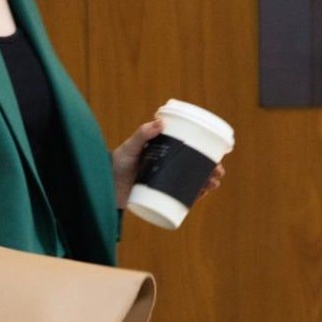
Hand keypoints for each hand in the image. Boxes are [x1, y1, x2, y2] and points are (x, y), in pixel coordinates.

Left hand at [110, 116, 226, 209]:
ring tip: (213, 184)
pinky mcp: (160, 199)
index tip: (218, 155)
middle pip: (195, 169)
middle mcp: (168, 168)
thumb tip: (160, 122)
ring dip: (206, 184)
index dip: (206, 154)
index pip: (190, 152)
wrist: (103, 185)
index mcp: (165, 154)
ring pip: (191, 184)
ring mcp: (165, 184)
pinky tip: (201, 196)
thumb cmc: (116, 163)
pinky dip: (192, 198)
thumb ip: (142, 134)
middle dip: (211, 171)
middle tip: (218, 173)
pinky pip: (181, 200)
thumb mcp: (130, 147)